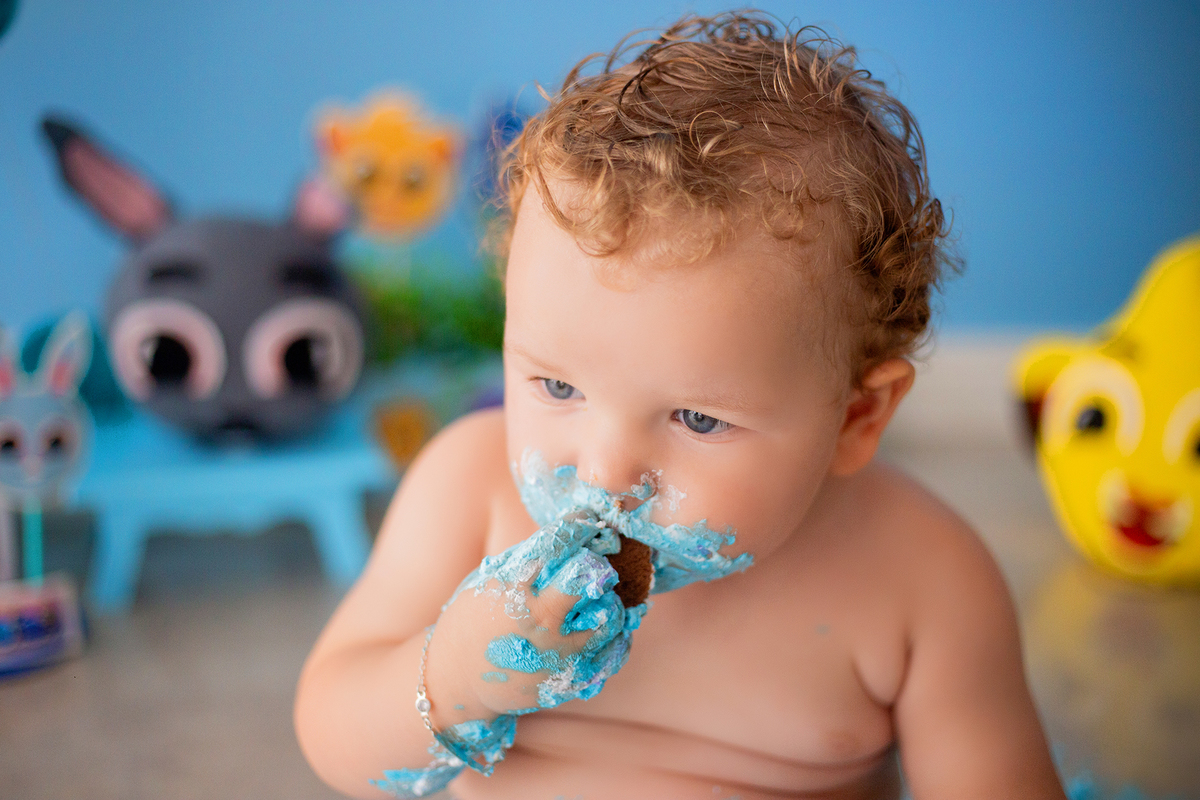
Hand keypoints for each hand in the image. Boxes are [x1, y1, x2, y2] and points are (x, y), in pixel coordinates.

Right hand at [424, 513, 644, 723]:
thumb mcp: (488, 579)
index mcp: (516, 589)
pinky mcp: (573, 679)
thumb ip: (527, 555)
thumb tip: (571, 527)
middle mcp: (541, 621)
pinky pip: (615, 649)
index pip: (560, 543)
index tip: (589, 522)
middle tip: (592, 562)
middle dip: (596, 561)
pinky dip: (614, 633)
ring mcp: (560, 654)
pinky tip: (598, 624)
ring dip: (607, 599)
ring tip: (593, 599)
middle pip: (591, 575)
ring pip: (613, 613)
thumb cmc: (473, 619)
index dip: (580, 526)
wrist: (457, 679)